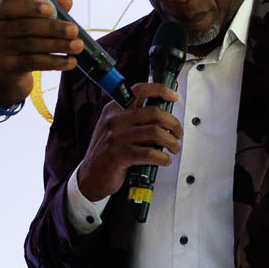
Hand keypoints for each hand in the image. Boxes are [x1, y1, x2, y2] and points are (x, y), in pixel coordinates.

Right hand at [0, 0, 82, 110]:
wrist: (4, 78)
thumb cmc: (19, 44)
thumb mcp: (29, 26)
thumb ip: (47, 12)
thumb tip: (67, 1)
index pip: (10, 5)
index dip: (30, 6)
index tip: (51, 8)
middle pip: (25, 26)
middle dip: (53, 28)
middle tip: (74, 30)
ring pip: (32, 45)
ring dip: (58, 45)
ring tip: (78, 46)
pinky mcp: (7, 69)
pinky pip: (34, 62)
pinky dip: (55, 61)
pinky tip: (70, 62)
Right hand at [76, 81, 180, 201]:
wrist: (90, 177)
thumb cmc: (107, 153)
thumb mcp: (113, 128)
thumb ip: (132, 119)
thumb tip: (162, 116)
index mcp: (114, 109)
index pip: (140, 90)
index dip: (161, 90)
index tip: (174, 97)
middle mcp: (114, 120)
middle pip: (154, 112)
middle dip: (173, 123)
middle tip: (178, 133)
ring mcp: (117, 137)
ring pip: (156, 132)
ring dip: (171, 141)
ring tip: (174, 148)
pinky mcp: (120, 155)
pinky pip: (150, 153)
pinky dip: (162, 158)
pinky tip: (164, 160)